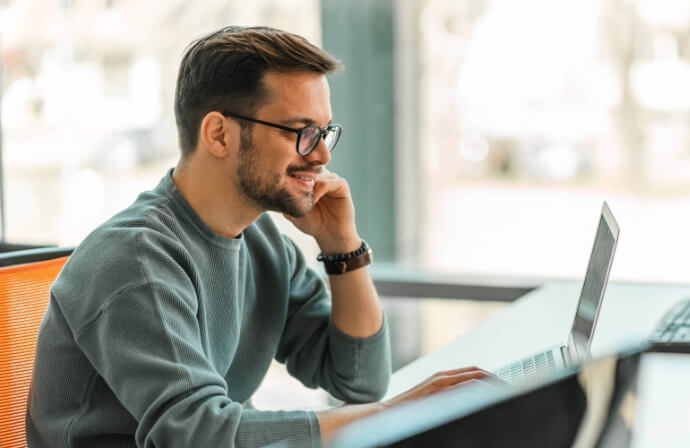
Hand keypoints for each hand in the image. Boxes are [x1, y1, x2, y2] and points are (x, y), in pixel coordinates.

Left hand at [285, 169, 359, 252]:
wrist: (329, 236)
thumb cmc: (312, 223)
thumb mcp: (294, 211)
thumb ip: (287, 199)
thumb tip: (275, 188)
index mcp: (310, 181)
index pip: (301, 167)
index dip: (293, 170)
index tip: (283, 179)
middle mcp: (322, 177)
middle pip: (310, 166)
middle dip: (300, 174)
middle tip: (292, 185)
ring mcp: (332, 181)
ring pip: (320, 173)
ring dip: (310, 183)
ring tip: (304, 197)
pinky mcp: (342, 187)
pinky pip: (331, 181)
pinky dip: (321, 188)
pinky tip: (314, 200)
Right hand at [383, 367, 501, 408]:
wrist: (386, 413)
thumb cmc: (408, 412)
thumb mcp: (430, 402)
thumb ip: (446, 398)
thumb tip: (465, 403)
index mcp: (442, 378)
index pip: (473, 373)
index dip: (490, 378)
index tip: (504, 388)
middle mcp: (443, 377)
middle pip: (477, 372)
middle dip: (496, 380)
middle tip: (511, 390)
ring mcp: (440, 382)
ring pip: (474, 376)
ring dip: (491, 383)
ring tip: (506, 393)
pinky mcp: (438, 390)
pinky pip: (464, 385)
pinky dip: (479, 388)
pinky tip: (489, 397)